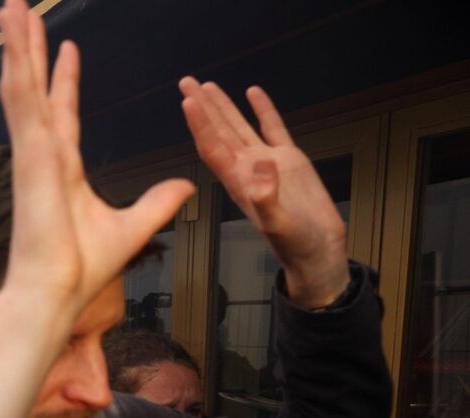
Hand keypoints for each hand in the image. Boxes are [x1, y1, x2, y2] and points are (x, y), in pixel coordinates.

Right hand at [0, 1, 193, 320]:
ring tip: (11, 8)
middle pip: (35, 89)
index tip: (67, 49)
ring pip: (22, 86)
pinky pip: (21, 102)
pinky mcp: (28, 155)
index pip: (63, 111)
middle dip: (29, 49)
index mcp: (62, 168)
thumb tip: (185, 186)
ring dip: (16, 45)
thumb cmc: (81, 268)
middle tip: (22, 12)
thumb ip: (157, 203)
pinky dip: (15, 68)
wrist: (57, 291)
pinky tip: (11, 39)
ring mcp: (31, 152)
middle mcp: (42, 154)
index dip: (63, 79)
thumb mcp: (133, 227)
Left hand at [179, 78, 349, 306]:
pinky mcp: (289, 160)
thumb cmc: (294, 243)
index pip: (213, 147)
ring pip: (239, 127)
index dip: (200, 125)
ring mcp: (267, 163)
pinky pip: (273, 129)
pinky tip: (253, 93)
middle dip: (202, 107)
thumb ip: (267, 198)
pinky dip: (263, 110)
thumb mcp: (278, 224)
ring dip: (223, 107)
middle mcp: (247, 169)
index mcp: (238, 182)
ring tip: (208, 85)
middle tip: (186, 82)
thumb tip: (262, 166)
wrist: (316, 249)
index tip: (189, 102)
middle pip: (218, 131)